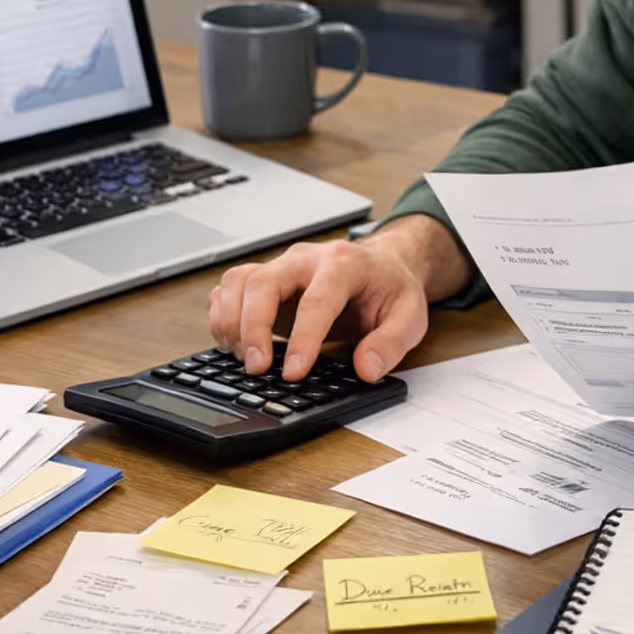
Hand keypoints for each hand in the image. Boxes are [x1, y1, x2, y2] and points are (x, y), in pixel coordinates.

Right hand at [206, 215, 468, 382]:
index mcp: (344, 264)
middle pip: (264, 283)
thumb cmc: (391, 288)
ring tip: (242, 358)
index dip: (303, 339)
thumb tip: (366, 370)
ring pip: (240, 281)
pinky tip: (234, 343)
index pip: (317, 300)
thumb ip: (391, 344)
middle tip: (257, 369)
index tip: (294, 374)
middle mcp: (306, 259)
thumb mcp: (410, 316)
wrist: (383, 264)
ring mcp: (282, 266)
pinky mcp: (266, 278)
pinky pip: (231, 287)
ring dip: (232, 321)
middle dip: (253, 328)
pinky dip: (224, 315)